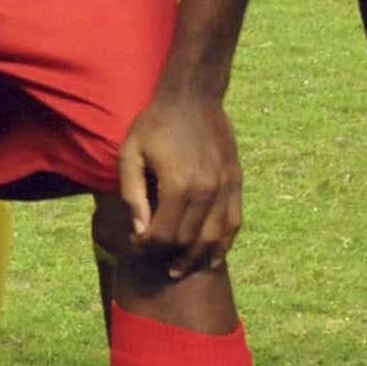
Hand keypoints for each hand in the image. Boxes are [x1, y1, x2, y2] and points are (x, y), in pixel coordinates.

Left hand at [119, 85, 242, 277]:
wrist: (193, 96)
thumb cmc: (154, 123)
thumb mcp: (130, 154)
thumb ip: (133, 195)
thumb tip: (140, 231)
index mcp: (178, 185)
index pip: (164, 234)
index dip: (147, 246)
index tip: (135, 244)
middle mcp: (207, 191)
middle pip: (189, 240)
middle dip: (167, 254)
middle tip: (151, 257)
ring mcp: (226, 187)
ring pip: (215, 238)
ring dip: (197, 258)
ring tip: (179, 269)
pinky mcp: (236, 182)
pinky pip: (234, 222)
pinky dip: (224, 244)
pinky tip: (211, 257)